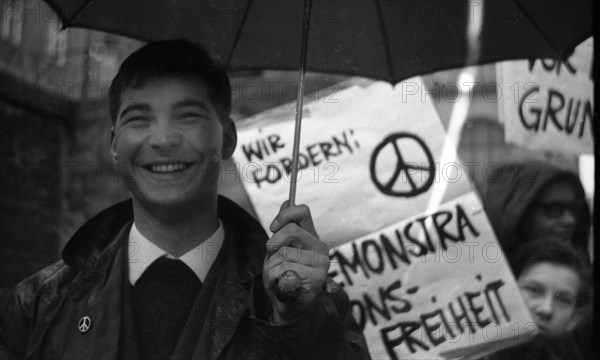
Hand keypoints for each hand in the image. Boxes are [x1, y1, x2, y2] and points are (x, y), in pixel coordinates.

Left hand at [263, 201, 329, 323]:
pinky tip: (282, 285)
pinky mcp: (317, 277)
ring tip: (277, 277)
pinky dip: (275, 278)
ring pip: (284, 253)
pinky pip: (285, 270)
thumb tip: (287, 201)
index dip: (284, 214)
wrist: (288, 307)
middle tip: (273, 260)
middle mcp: (320, 246)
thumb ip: (283, 229)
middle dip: (272, 246)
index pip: (302, 211)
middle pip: (290, 230)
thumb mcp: (278, 249)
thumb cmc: (283, 277)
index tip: (273, 228)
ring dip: (271, 267)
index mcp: (311, 236)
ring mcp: (321, 263)